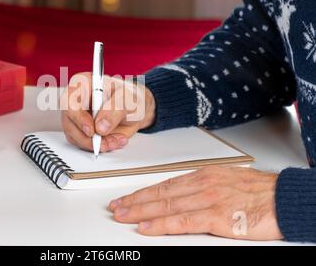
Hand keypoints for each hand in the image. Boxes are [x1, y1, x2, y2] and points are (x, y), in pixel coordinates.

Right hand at [60, 72, 155, 152]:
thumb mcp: (128, 99)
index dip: (77, 116)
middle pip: (68, 121)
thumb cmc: (129, 97)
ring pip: (75, 136)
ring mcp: (77, 117)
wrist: (135, 109)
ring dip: (96, 143)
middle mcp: (76, 100)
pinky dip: (100, 146)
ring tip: (116, 140)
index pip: (70, 99)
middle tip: (103, 142)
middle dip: (86, 137)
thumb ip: (115, 109)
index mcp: (83, 83)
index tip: (91, 130)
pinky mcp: (81, 131)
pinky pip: (84, 144)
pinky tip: (114, 141)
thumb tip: (100, 126)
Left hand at [109, 166, 282, 240]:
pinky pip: (183, 221)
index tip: (128, 198)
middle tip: (117, 207)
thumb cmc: (259, 191)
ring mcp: (207, 199)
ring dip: (141, 212)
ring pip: (166, 206)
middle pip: (160, 194)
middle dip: (135, 201)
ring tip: (123, 216)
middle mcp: (201, 184)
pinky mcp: (217, 216)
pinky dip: (162, 225)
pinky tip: (147, 228)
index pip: (165, 184)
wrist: (284, 198)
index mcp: (203, 175)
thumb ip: (202, 188)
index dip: (143, 192)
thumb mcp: (225, 181)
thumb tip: (182, 195)